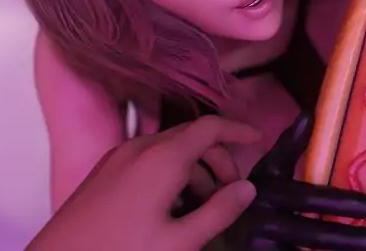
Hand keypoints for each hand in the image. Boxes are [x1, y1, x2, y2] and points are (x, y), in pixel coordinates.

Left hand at [27, 116, 262, 250]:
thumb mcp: (179, 241)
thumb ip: (219, 212)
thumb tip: (247, 189)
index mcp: (162, 158)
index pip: (210, 126)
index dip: (238, 129)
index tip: (260, 140)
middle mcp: (140, 148)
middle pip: (192, 136)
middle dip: (219, 158)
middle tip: (232, 193)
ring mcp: (118, 157)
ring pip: (170, 149)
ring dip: (196, 169)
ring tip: (204, 207)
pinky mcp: (105, 172)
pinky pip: (149, 159)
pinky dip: (172, 173)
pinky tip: (174, 208)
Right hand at [235, 113, 365, 250]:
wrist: (214, 234)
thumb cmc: (254, 197)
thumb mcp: (266, 171)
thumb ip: (289, 145)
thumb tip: (309, 112)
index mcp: (268, 194)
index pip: (308, 199)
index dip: (340, 202)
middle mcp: (263, 225)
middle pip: (316, 238)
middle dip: (356, 242)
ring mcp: (261, 250)